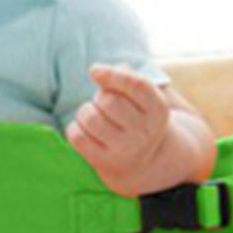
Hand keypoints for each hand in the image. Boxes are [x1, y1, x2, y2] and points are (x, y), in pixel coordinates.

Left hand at [66, 63, 170, 194]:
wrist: (143, 161)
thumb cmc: (137, 118)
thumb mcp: (142, 99)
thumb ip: (126, 78)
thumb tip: (99, 72)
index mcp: (158, 110)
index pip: (137, 86)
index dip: (113, 75)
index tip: (94, 71)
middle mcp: (145, 132)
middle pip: (109, 101)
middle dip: (100, 97)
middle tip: (103, 104)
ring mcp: (125, 149)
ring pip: (91, 118)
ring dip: (85, 111)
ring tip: (92, 115)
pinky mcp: (105, 162)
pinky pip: (78, 137)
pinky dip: (74, 128)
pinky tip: (83, 129)